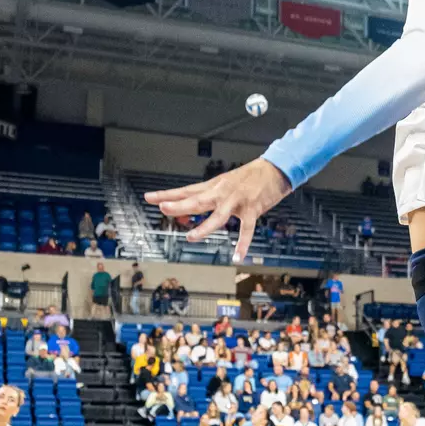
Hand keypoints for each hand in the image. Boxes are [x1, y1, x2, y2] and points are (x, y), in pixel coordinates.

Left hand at [145, 158, 291, 262]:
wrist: (275, 169)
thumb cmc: (250, 177)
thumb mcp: (224, 182)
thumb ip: (208, 195)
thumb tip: (188, 204)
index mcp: (214, 186)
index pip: (186, 190)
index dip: (167, 194)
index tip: (149, 198)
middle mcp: (222, 193)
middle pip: (198, 200)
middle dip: (180, 205)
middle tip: (164, 208)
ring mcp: (237, 201)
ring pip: (218, 216)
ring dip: (205, 227)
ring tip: (192, 237)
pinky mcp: (253, 209)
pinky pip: (246, 229)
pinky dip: (243, 243)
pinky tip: (237, 256)